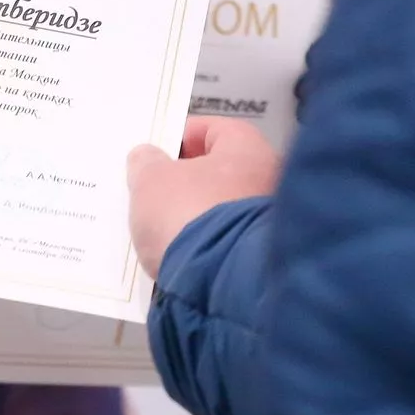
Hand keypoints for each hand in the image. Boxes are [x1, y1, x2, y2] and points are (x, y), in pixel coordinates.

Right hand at [127, 116, 279, 278]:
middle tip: (151, 189)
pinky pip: (222, 242)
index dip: (179, 136)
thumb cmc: (188, 214)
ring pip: (218, 210)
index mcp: (248, 149)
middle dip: (184, 180)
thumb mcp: (151, 181)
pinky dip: (201, 244)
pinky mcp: (257, 260)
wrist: (221, 284)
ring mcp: (265, 224)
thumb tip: (148, 157)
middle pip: (217, 172)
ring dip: (192, 215)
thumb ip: (146, 163)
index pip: (212, 129)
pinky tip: (175, 252)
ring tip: (158, 224)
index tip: (153, 152)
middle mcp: (268, 180)